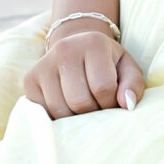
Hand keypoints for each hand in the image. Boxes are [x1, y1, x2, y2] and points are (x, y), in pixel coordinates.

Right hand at [22, 24, 146, 119]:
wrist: (76, 48)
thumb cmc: (107, 63)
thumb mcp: (127, 68)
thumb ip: (133, 85)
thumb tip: (127, 105)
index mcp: (93, 43)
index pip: (103, 88)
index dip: (111, 104)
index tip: (112, 102)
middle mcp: (65, 50)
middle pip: (80, 101)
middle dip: (93, 112)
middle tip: (97, 107)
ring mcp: (43, 65)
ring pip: (60, 111)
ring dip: (75, 119)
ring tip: (83, 108)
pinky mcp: (30, 80)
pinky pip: (44, 112)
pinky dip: (58, 118)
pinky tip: (67, 107)